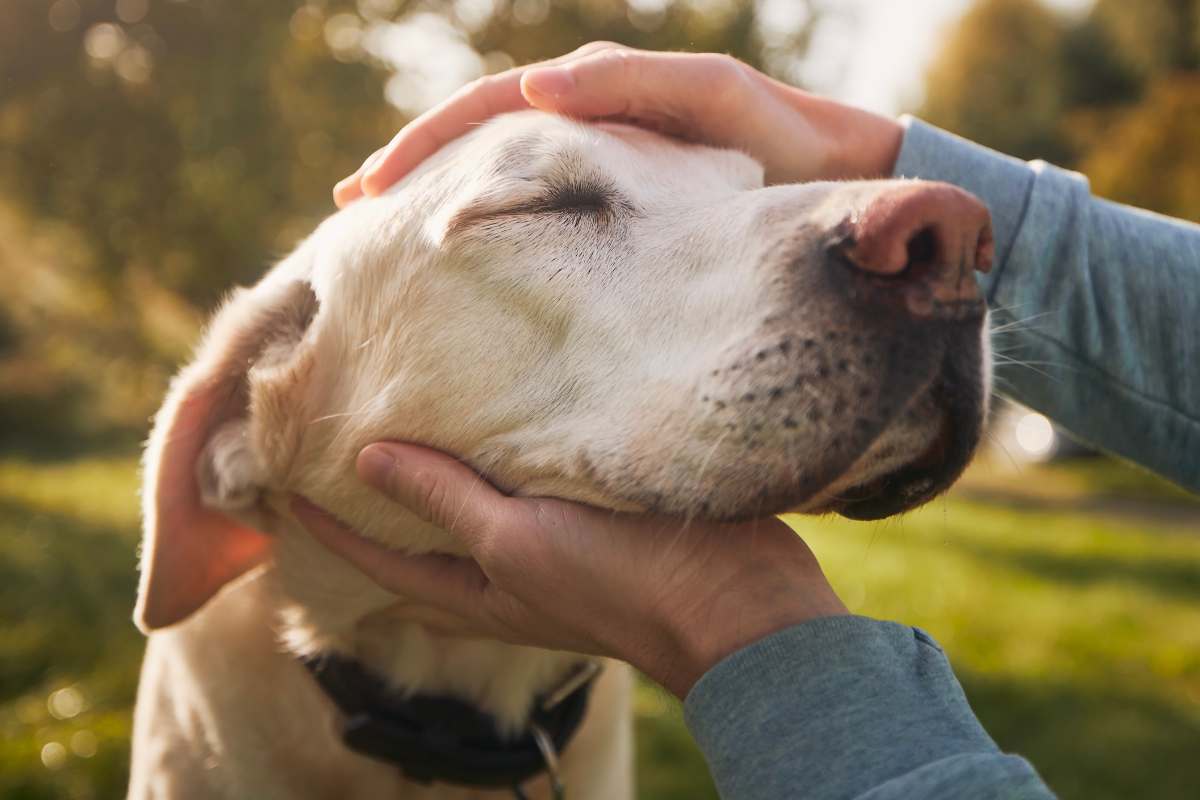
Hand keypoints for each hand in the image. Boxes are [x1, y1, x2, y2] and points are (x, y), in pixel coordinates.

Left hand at [291, 442, 848, 698]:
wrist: (732, 599)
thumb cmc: (618, 579)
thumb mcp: (517, 540)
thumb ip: (445, 501)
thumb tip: (366, 458)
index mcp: (477, 591)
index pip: (379, 559)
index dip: (328, 526)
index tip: (283, 483)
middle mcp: (504, 574)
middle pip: (421, 542)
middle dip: (377, 507)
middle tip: (336, 453)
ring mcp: (550, 550)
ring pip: (474, 512)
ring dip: (438, 478)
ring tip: (406, 427)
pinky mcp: (592, 519)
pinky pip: (526, 488)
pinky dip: (499, 460)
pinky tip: (500, 420)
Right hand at [334, 42, 903, 205]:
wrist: (835, 179)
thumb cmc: (780, 140)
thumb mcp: (714, 101)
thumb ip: (635, 87)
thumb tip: (538, 92)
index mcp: (597, 92)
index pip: (488, 110)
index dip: (425, 145)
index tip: (371, 190)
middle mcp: (587, 120)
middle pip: (477, 137)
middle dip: (412, 168)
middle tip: (352, 210)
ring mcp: (600, 163)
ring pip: (500, 173)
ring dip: (442, 196)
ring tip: (386, 233)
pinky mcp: (619, 205)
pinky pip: (540, 206)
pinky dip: (493, 221)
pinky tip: (465, 254)